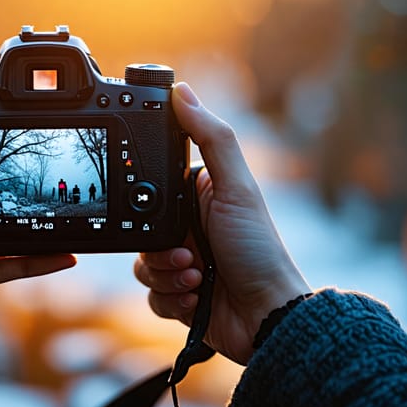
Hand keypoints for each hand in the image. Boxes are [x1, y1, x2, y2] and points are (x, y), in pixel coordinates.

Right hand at [134, 83, 310, 364]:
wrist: (266, 315)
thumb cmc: (258, 248)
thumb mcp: (236, 186)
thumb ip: (211, 137)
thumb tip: (182, 91)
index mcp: (196, 197)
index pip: (151, 188)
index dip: (147, 199)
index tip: (165, 213)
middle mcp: (186, 229)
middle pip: (139, 231)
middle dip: (160, 248)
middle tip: (188, 253)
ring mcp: (180, 263)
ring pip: (141, 265)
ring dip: (167, 275)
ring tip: (197, 277)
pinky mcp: (177, 295)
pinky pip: (150, 294)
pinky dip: (171, 298)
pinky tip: (197, 298)